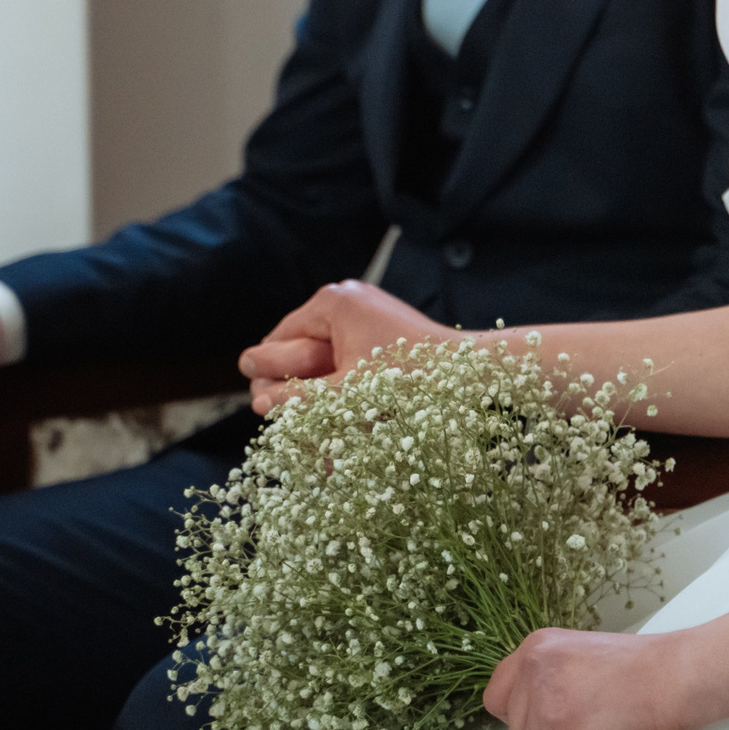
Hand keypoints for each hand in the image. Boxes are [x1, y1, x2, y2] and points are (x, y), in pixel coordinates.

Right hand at [238, 280, 455, 414]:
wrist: (470, 372)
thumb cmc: (408, 379)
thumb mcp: (345, 393)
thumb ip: (298, 397)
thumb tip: (258, 403)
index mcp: (330, 302)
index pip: (277, 339)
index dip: (268, 377)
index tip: (267, 412)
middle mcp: (346, 298)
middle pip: (301, 347)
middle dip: (295, 387)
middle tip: (290, 426)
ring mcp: (366, 311)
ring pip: (325, 357)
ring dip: (319, 393)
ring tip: (315, 431)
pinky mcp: (382, 329)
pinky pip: (349, 359)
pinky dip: (344, 387)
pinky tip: (342, 421)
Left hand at [485, 627, 699, 729]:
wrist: (680, 674)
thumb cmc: (647, 669)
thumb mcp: (581, 657)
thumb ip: (551, 677)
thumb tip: (536, 712)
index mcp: (538, 645)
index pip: (497, 694)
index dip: (522, 716)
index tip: (545, 724)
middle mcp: (535, 664)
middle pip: (514, 727)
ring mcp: (545, 695)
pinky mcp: (562, 726)